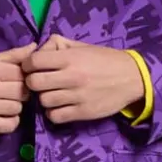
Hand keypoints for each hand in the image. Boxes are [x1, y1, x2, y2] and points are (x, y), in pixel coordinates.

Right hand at [0, 42, 35, 132]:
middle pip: (22, 92)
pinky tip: (2, 117)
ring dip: (14, 108)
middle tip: (9, 95)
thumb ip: (11, 55)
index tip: (16, 82)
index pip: (22, 74)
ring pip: (17, 108)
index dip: (23, 79)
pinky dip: (10, 122)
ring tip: (3, 105)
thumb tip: (35, 47)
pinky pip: (9, 125)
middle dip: (20, 94)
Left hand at [20, 34, 143, 123]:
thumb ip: (58, 44)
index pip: (33, 62)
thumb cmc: (104, 59)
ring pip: (43, 101)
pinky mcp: (83, 112)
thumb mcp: (82, 46)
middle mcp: (72, 77)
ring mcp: (77, 96)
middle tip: (41, 82)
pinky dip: (53, 113)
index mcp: (70, 58)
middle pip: (34, 83)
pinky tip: (60, 106)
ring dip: (44, 98)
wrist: (132, 78)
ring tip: (53, 94)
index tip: (33, 67)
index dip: (28, 64)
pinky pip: (54, 116)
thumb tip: (37, 50)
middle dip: (33, 82)